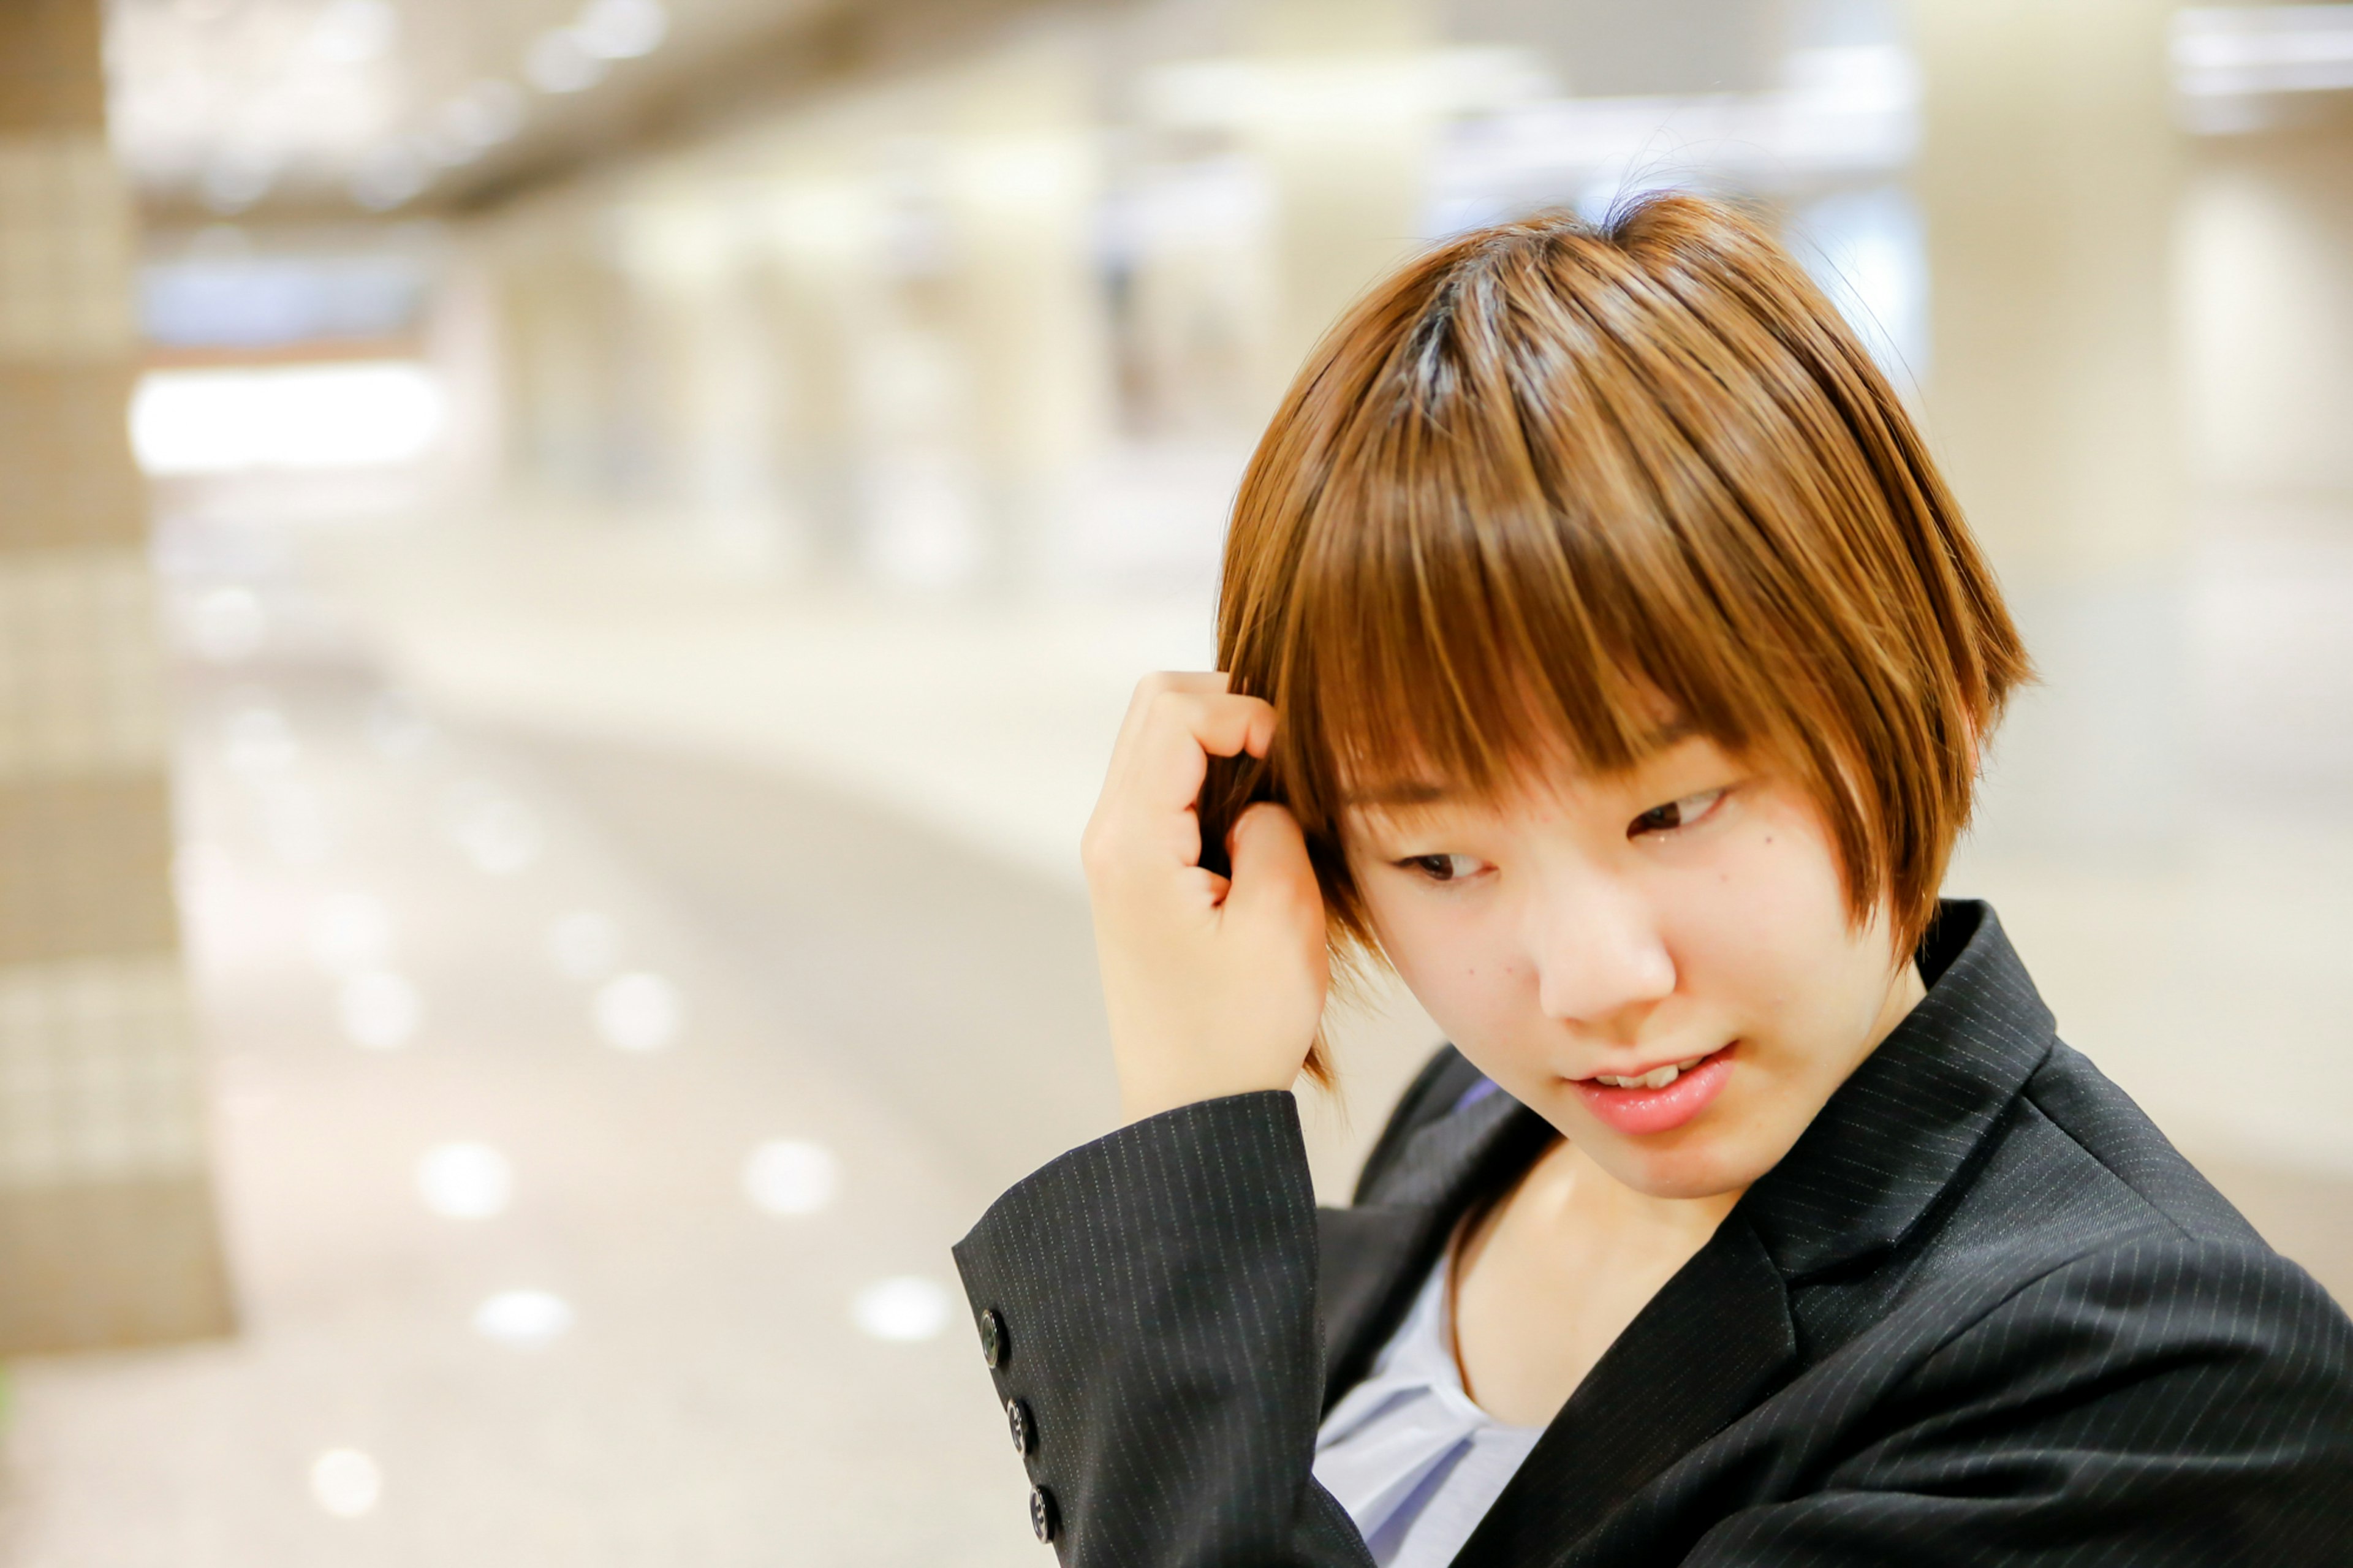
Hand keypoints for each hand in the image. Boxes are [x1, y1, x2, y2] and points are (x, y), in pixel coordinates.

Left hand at [1081, 673, 1329, 1123]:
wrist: (1192, 1108)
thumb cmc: (1239, 1031)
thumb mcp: (1282, 924)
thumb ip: (1273, 829)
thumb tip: (1262, 794)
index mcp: (1134, 843)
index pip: (1174, 712)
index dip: (1245, 710)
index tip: (1292, 758)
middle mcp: (1108, 835)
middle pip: (1154, 704)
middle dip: (1229, 707)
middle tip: (1288, 759)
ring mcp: (1113, 851)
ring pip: (1158, 738)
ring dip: (1220, 742)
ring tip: (1277, 793)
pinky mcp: (1132, 870)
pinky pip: (1164, 783)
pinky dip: (1211, 776)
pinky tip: (1253, 821)